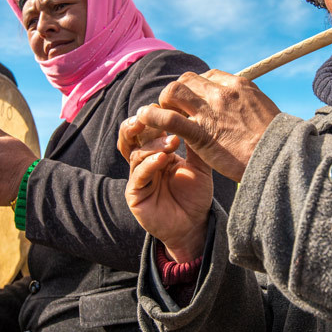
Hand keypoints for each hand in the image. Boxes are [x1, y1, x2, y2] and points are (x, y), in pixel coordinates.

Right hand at [119, 118, 212, 261]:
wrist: (195, 225)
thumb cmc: (196, 195)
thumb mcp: (200, 166)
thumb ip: (197, 145)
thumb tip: (198, 117)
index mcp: (157, 152)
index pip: (148, 129)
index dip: (153, 117)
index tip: (165, 106)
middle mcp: (144, 162)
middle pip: (131, 137)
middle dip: (138, 123)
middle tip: (150, 114)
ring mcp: (138, 178)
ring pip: (136, 154)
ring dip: (153, 145)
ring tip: (171, 143)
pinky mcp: (135, 195)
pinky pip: (138, 176)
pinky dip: (149, 165)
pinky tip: (162, 159)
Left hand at [134, 70, 279, 181]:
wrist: (279, 158)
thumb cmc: (276, 141)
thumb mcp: (265, 111)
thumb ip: (248, 103)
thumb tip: (243, 104)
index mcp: (239, 85)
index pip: (208, 76)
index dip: (196, 87)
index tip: (195, 101)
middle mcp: (222, 93)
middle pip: (187, 80)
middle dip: (177, 93)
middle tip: (175, 109)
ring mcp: (210, 112)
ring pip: (173, 92)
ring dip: (164, 102)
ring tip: (162, 115)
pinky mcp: (201, 134)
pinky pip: (169, 119)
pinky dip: (154, 117)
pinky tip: (145, 119)